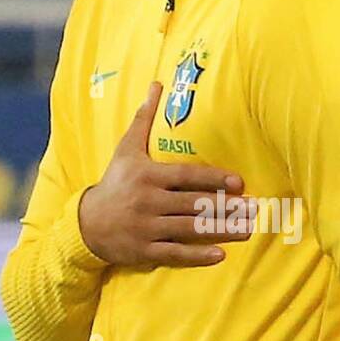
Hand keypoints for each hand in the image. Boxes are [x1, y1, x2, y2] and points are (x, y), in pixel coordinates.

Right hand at [78, 81, 255, 266]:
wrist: (87, 223)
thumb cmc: (114, 182)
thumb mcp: (126, 149)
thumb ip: (144, 118)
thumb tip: (157, 84)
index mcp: (148, 175)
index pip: (186, 176)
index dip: (213, 179)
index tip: (239, 182)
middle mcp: (148, 201)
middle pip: (193, 204)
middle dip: (225, 207)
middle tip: (253, 208)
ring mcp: (147, 228)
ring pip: (189, 229)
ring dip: (220, 231)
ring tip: (247, 230)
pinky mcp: (145, 250)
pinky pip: (175, 253)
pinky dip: (197, 256)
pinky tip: (220, 255)